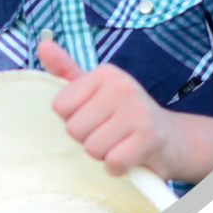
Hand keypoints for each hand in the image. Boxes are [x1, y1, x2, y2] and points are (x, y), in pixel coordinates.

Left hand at [38, 39, 182, 180]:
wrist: (170, 139)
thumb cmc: (122, 114)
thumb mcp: (94, 90)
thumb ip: (65, 70)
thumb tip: (42, 44)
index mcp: (104, 73)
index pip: (59, 107)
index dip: (73, 119)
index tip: (94, 116)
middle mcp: (122, 86)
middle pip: (74, 129)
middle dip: (88, 139)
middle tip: (109, 133)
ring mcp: (138, 111)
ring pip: (92, 148)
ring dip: (103, 154)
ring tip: (119, 143)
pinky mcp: (150, 138)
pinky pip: (113, 162)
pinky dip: (117, 168)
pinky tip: (129, 157)